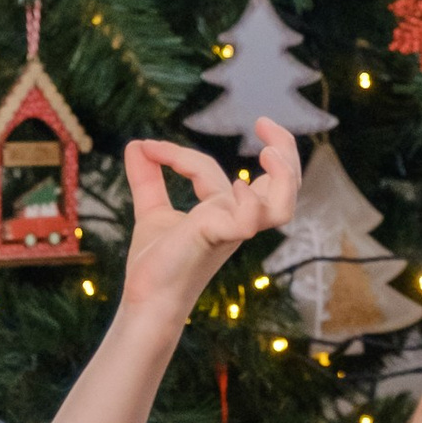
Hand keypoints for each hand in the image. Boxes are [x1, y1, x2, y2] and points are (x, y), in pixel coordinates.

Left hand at [118, 119, 301, 323]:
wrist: (146, 299)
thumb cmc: (156, 265)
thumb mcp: (151, 212)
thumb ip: (147, 180)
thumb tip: (136, 144)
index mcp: (225, 212)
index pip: (212, 170)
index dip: (178, 154)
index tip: (147, 148)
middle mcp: (237, 219)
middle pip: (283, 185)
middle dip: (285, 150)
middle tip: (264, 123)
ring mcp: (233, 229)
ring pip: (282, 204)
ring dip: (284, 175)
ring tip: (269, 150)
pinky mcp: (220, 237)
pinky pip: (250, 219)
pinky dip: (248, 202)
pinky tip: (233, 189)